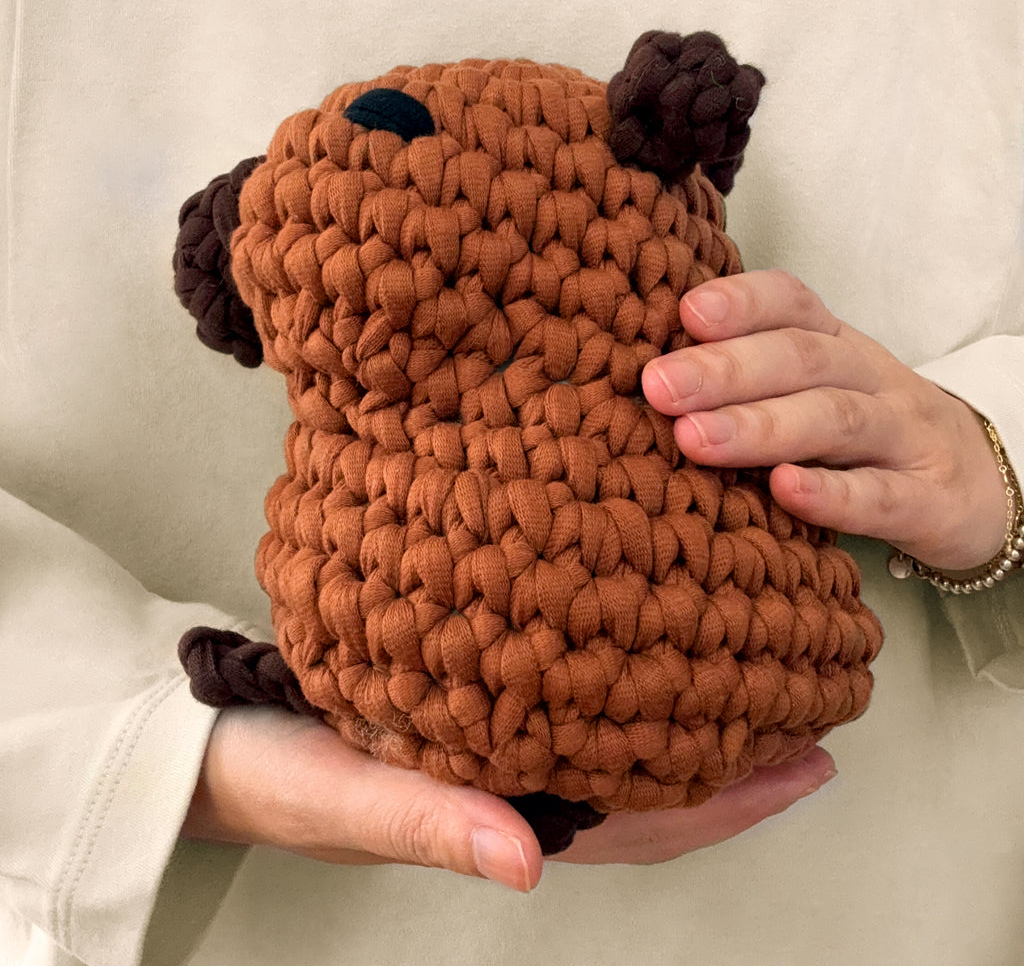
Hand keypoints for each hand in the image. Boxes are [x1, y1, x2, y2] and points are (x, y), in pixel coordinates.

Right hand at [182, 706, 836, 888]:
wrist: (218, 737)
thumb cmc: (280, 776)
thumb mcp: (350, 798)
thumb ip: (433, 824)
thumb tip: (526, 865)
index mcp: (509, 813)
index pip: (646, 816)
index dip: (732, 799)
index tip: (811, 759)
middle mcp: (520, 775)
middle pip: (653, 770)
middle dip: (735, 747)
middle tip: (811, 697)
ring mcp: (500, 735)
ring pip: (618, 724)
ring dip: (686, 696)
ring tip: (749, 655)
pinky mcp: (472, 693)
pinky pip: (565, 683)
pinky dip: (614, 660)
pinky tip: (636, 623)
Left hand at [641, 270, 1008, 570]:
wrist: (977, 482)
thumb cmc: (861, 434)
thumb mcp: (814, 390)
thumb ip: (746, 379)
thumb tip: (646, 378)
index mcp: (834, 345)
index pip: (793, 303)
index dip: (743, 303)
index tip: (686, 313)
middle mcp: (870, 379)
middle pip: (801, 360)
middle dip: (725, 370)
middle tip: (659, 387)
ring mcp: (905, 437)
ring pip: (835, 420)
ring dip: (761, 427)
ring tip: (695, 438)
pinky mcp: (929, 501)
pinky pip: (880, 496)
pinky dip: (830, 494)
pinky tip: (782, 491)